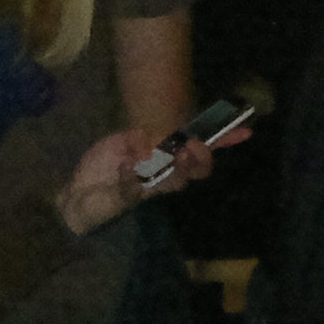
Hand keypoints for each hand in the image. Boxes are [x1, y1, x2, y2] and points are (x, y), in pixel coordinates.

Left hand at [53, 118, 251, 236]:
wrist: (77, 194)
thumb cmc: (103, 168)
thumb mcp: (127, 141)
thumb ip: (148, 134)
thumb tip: (167, 126)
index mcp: (167, 160)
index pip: (203, 151)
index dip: (224, 141)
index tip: (245, 130)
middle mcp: (164, 176)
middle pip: (197, 170)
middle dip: (197, 158)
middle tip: (186, 148)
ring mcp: (149, 189)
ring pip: (175, 181)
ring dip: (168, 166)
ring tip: (151, 156)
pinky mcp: (130, 198)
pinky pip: (139, 186)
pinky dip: (133, 172)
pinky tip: (125, 164)